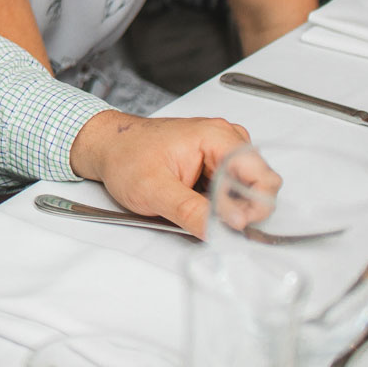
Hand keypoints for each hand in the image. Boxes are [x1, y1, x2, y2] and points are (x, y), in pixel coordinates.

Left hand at [68, 110, 249, 234]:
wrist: (106, 146)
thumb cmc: (124, 157)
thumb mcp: (154, 190)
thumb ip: (192, 212)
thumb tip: (225, 229)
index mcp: (216, 137)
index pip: (262, 177)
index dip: (253, 207)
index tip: (231, 224)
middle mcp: (224, 138)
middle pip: (260, 183)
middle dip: (241, 208)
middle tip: (211, 221)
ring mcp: (221, 149)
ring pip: (248, 188)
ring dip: (230, 206)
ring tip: (197, 207)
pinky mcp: (214, 162)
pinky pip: (233, 188)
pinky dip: (221, 202)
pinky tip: (197, 202)